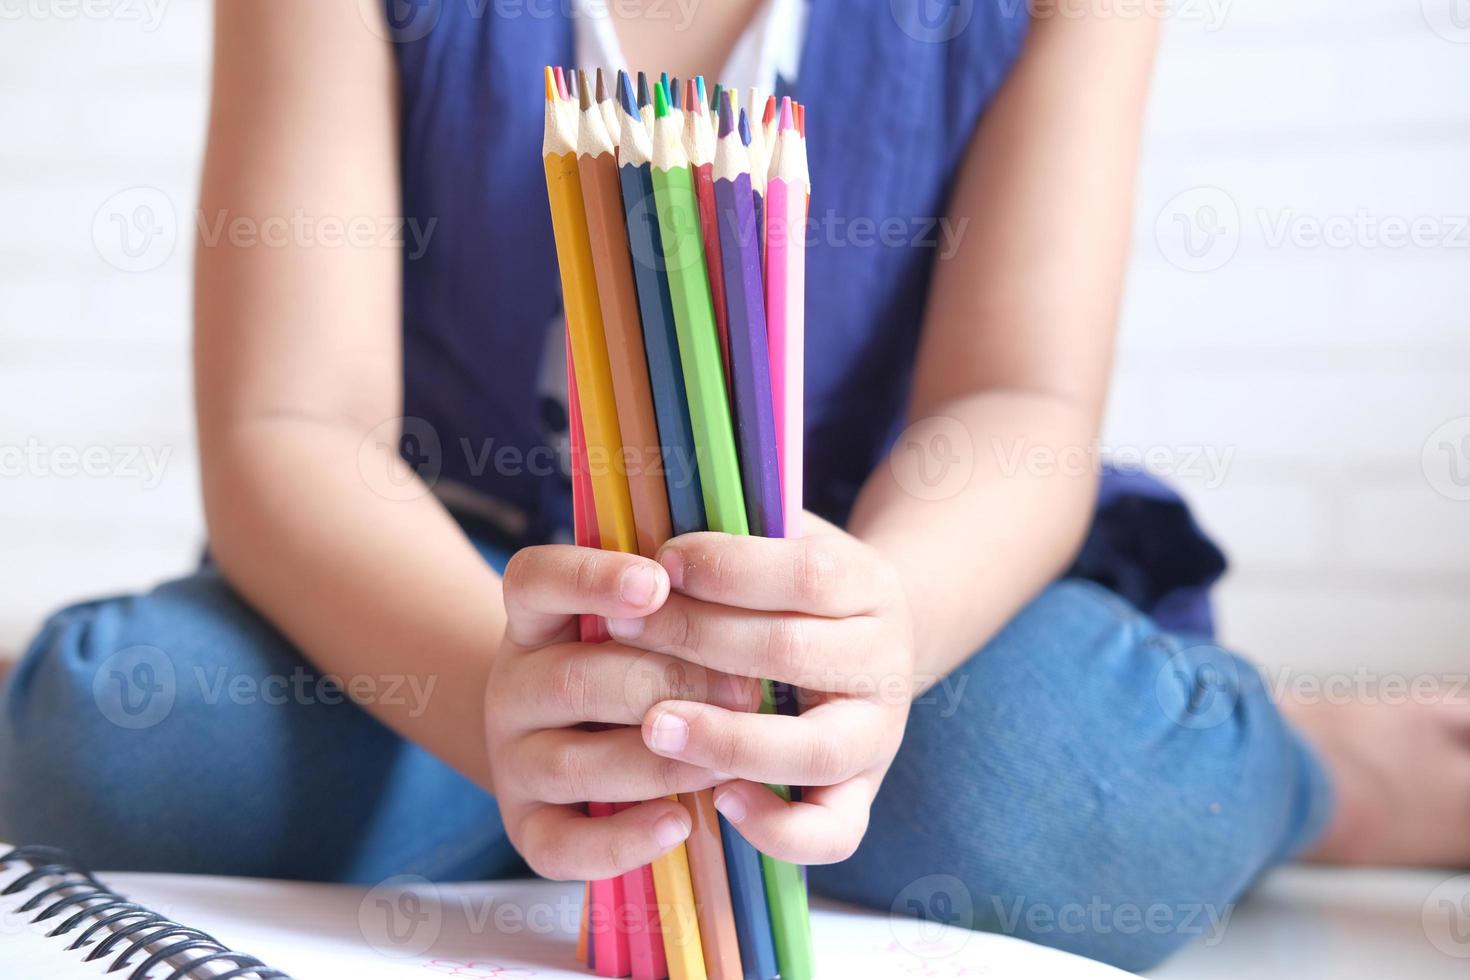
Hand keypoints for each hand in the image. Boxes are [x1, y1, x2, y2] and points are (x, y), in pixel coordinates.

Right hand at [485, 545, 758, 880]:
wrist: (588, 738)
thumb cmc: (648, 657)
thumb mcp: (654, 608)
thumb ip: (685, 578)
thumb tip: (746, 531)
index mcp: (537, 617)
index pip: (535, 580)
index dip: (590, 579)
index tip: (657, 581)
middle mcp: (513, 685)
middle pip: (572, 679)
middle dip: (667, 684)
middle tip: (748, 691)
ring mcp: (514, 760)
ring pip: (571, 763)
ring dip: (657, 762)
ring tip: (729, 760)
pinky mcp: (528, 829)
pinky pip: (561, 846)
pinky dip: (622, 840)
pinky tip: (680, 823)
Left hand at [606, 517, 916, 864]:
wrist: (868, 644)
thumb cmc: (793, 588)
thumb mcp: (783, 541)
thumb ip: (734, 532)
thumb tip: (647, 523)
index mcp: (870, 586)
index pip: (806, 574)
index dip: (728, 568)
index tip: (659, 562)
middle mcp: (885, 663)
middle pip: (794, 653)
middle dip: (697, 640)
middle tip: (617, 632)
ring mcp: (879, 736)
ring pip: (816, 751)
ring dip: (727, 739)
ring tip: (652, 727)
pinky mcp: (862, 796)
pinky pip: (833, 833)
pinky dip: (777, 827)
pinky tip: (718, 801)